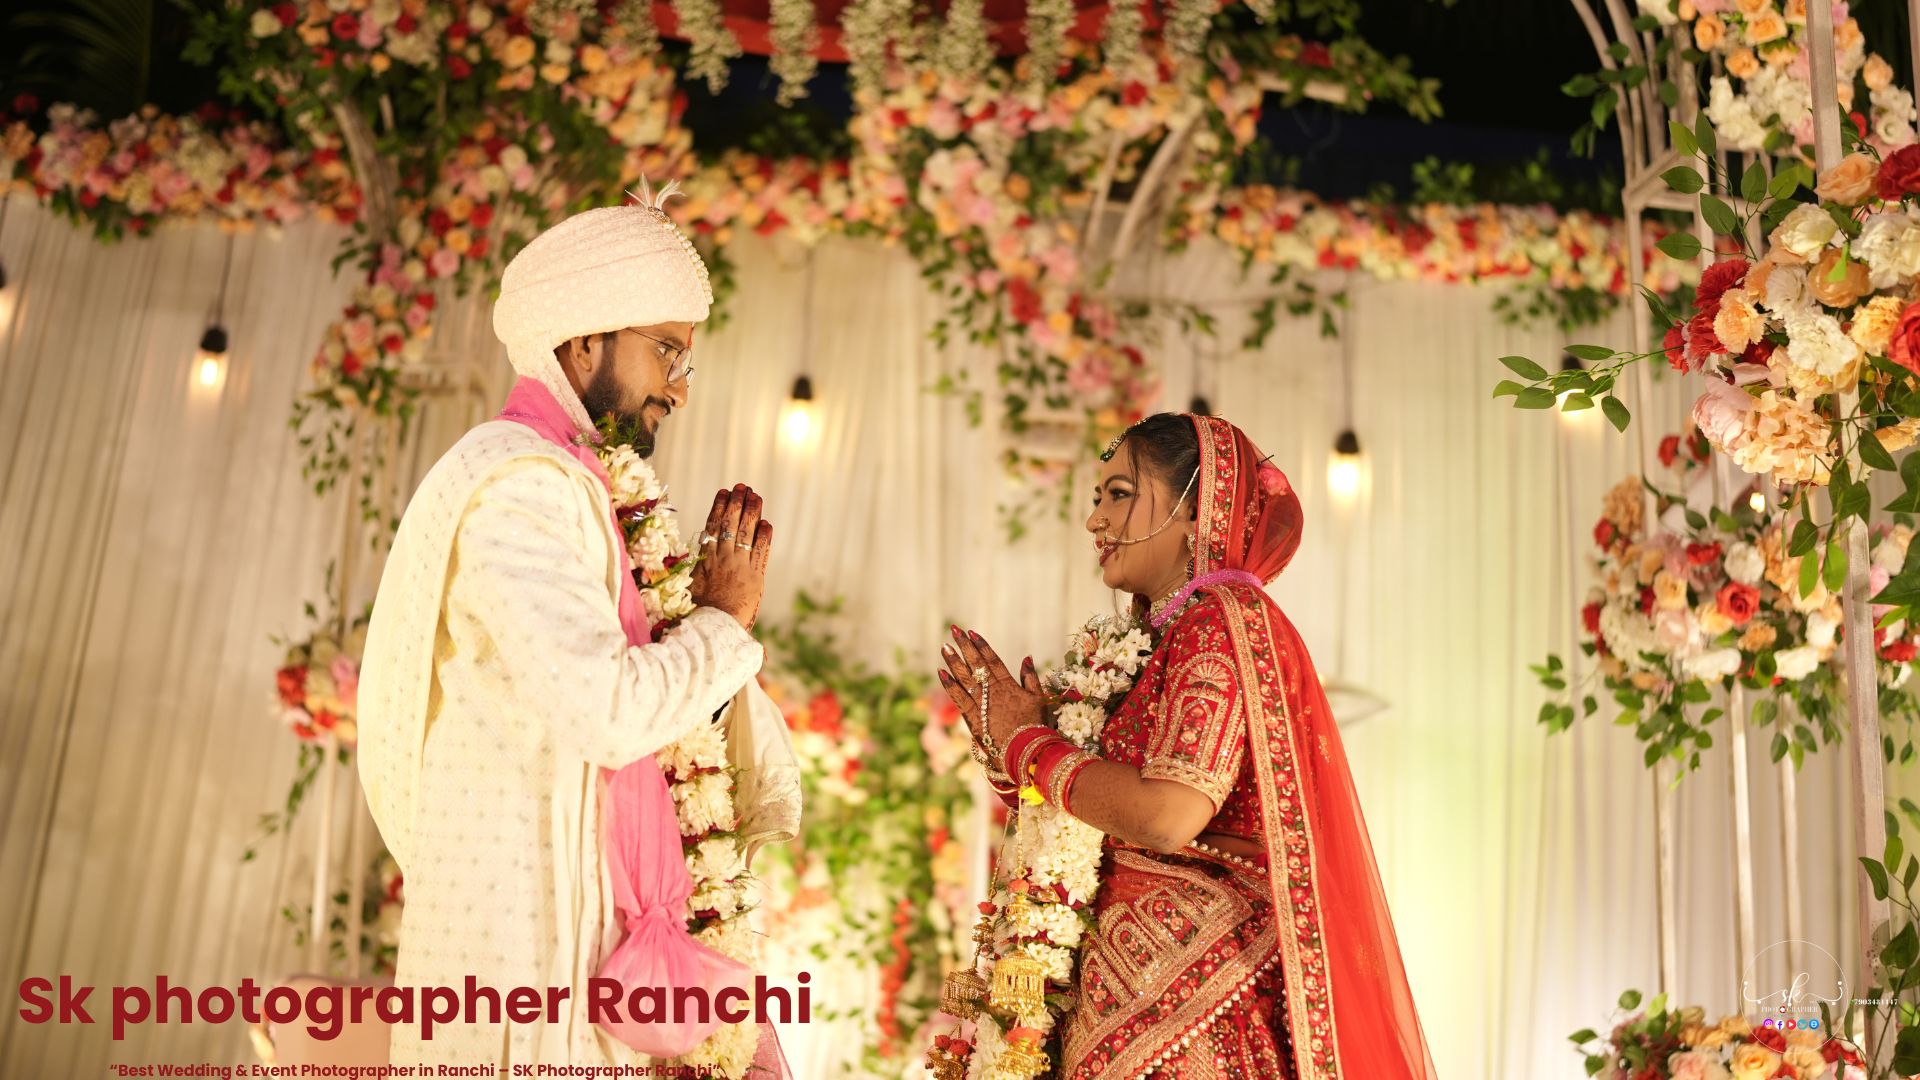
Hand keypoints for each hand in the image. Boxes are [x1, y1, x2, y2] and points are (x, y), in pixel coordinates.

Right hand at [690, 484, 771, 629]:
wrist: (712, 627)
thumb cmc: (697, 612)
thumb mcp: (690, 585)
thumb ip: (694, 568)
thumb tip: (694, 553)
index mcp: (704, 558)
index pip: (712, 525)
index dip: (719, 507)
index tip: (723, 492)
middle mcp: (722, 558)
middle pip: (730, 524)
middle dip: (737, 503)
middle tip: (742, 487)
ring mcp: (739, 566)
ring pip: (746, 533)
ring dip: (752, 512)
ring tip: (755, 496)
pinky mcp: (755, 577)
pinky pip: (761, 552)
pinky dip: (764, 537)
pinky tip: (767, 524)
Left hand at [936, 626, 1044, 766]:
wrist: (1027, 751)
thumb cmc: (1036, 727)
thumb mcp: (1039, 699)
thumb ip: (1031, 678)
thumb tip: (1026, 657)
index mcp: (1009, 685)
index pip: (993, 660)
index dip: (982, 645)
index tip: (972, 632)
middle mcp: (994, 691)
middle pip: (977, 664)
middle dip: (965, 646)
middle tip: (954, 630)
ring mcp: (982, 704)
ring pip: (965, 678)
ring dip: (954, 661)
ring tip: (944, 647)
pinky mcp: (973, 718)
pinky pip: (959, 698)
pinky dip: (949, 685)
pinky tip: (941, 672)